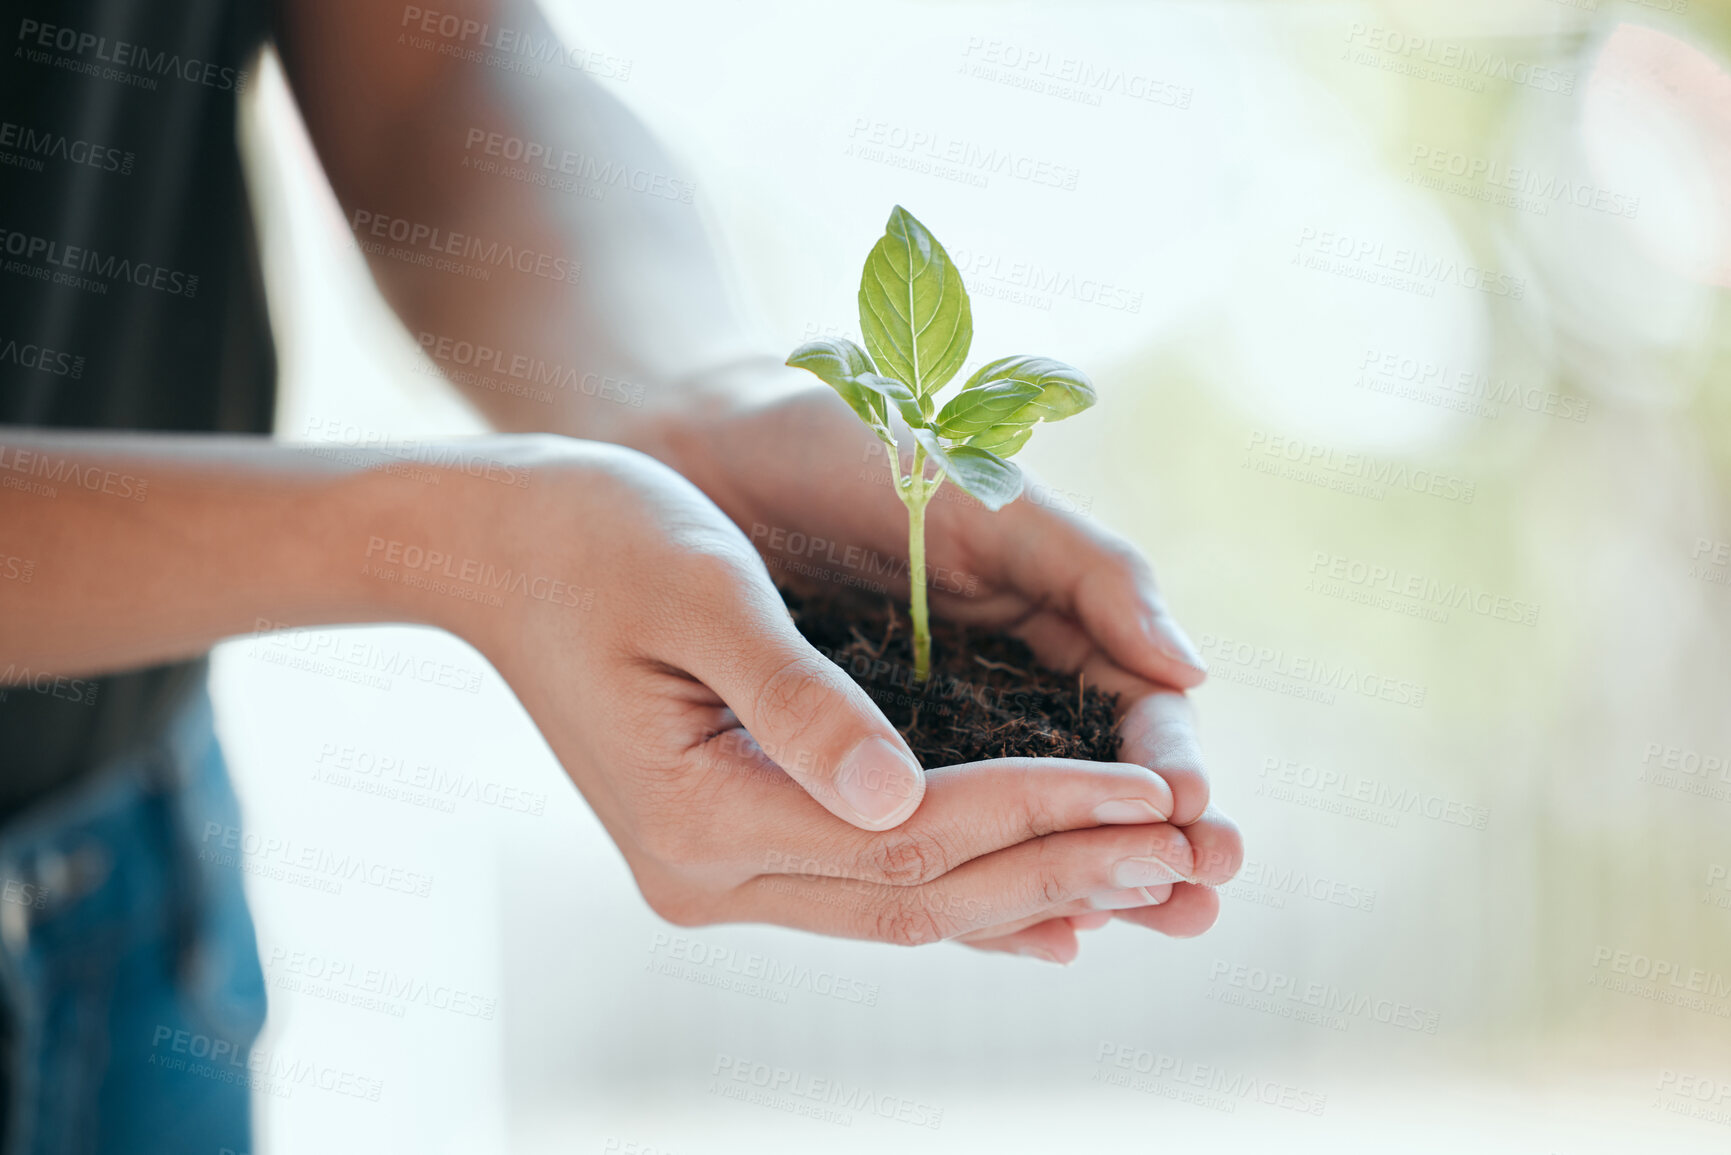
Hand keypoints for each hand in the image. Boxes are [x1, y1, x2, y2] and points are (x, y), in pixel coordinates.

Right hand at [416, 436, 1218, 958]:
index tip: (1159, 790)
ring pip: (904, 908)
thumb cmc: (594, 534)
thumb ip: (800, 701)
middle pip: (921, 897)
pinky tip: (1050, 907)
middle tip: (1196, 857)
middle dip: (1065, 868)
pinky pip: (869, 891)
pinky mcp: (727, 847)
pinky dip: (965, 893)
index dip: (1043, 810)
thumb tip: (906, 800)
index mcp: (700, 815)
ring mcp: (715, 874)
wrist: (493, 547)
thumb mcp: (699, 592)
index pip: (913, 836)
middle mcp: (707, 875)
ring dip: (1034, 889)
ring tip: (1154, 883)